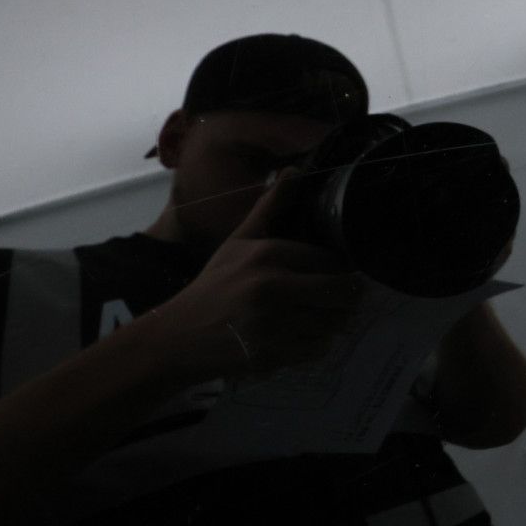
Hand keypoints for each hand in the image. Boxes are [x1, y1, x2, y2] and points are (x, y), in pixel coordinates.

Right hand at [146, 168, 364, 382]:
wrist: (180, 336)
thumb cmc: (215, 285)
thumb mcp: (239, 241)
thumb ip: (270, 208)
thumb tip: (294, 170)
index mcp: (268, 254)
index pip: (332, 260)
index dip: (340, 269)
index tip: (334, 274)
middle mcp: (273, 287)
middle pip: (343, 292)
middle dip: (346, 297)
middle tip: (337, 299)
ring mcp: (275, 324)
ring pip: (335, 322)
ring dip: (332, 322)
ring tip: (315, 317)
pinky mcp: (275, 354)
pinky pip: (321, 348)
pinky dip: (317, 344)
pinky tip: (299, 336)